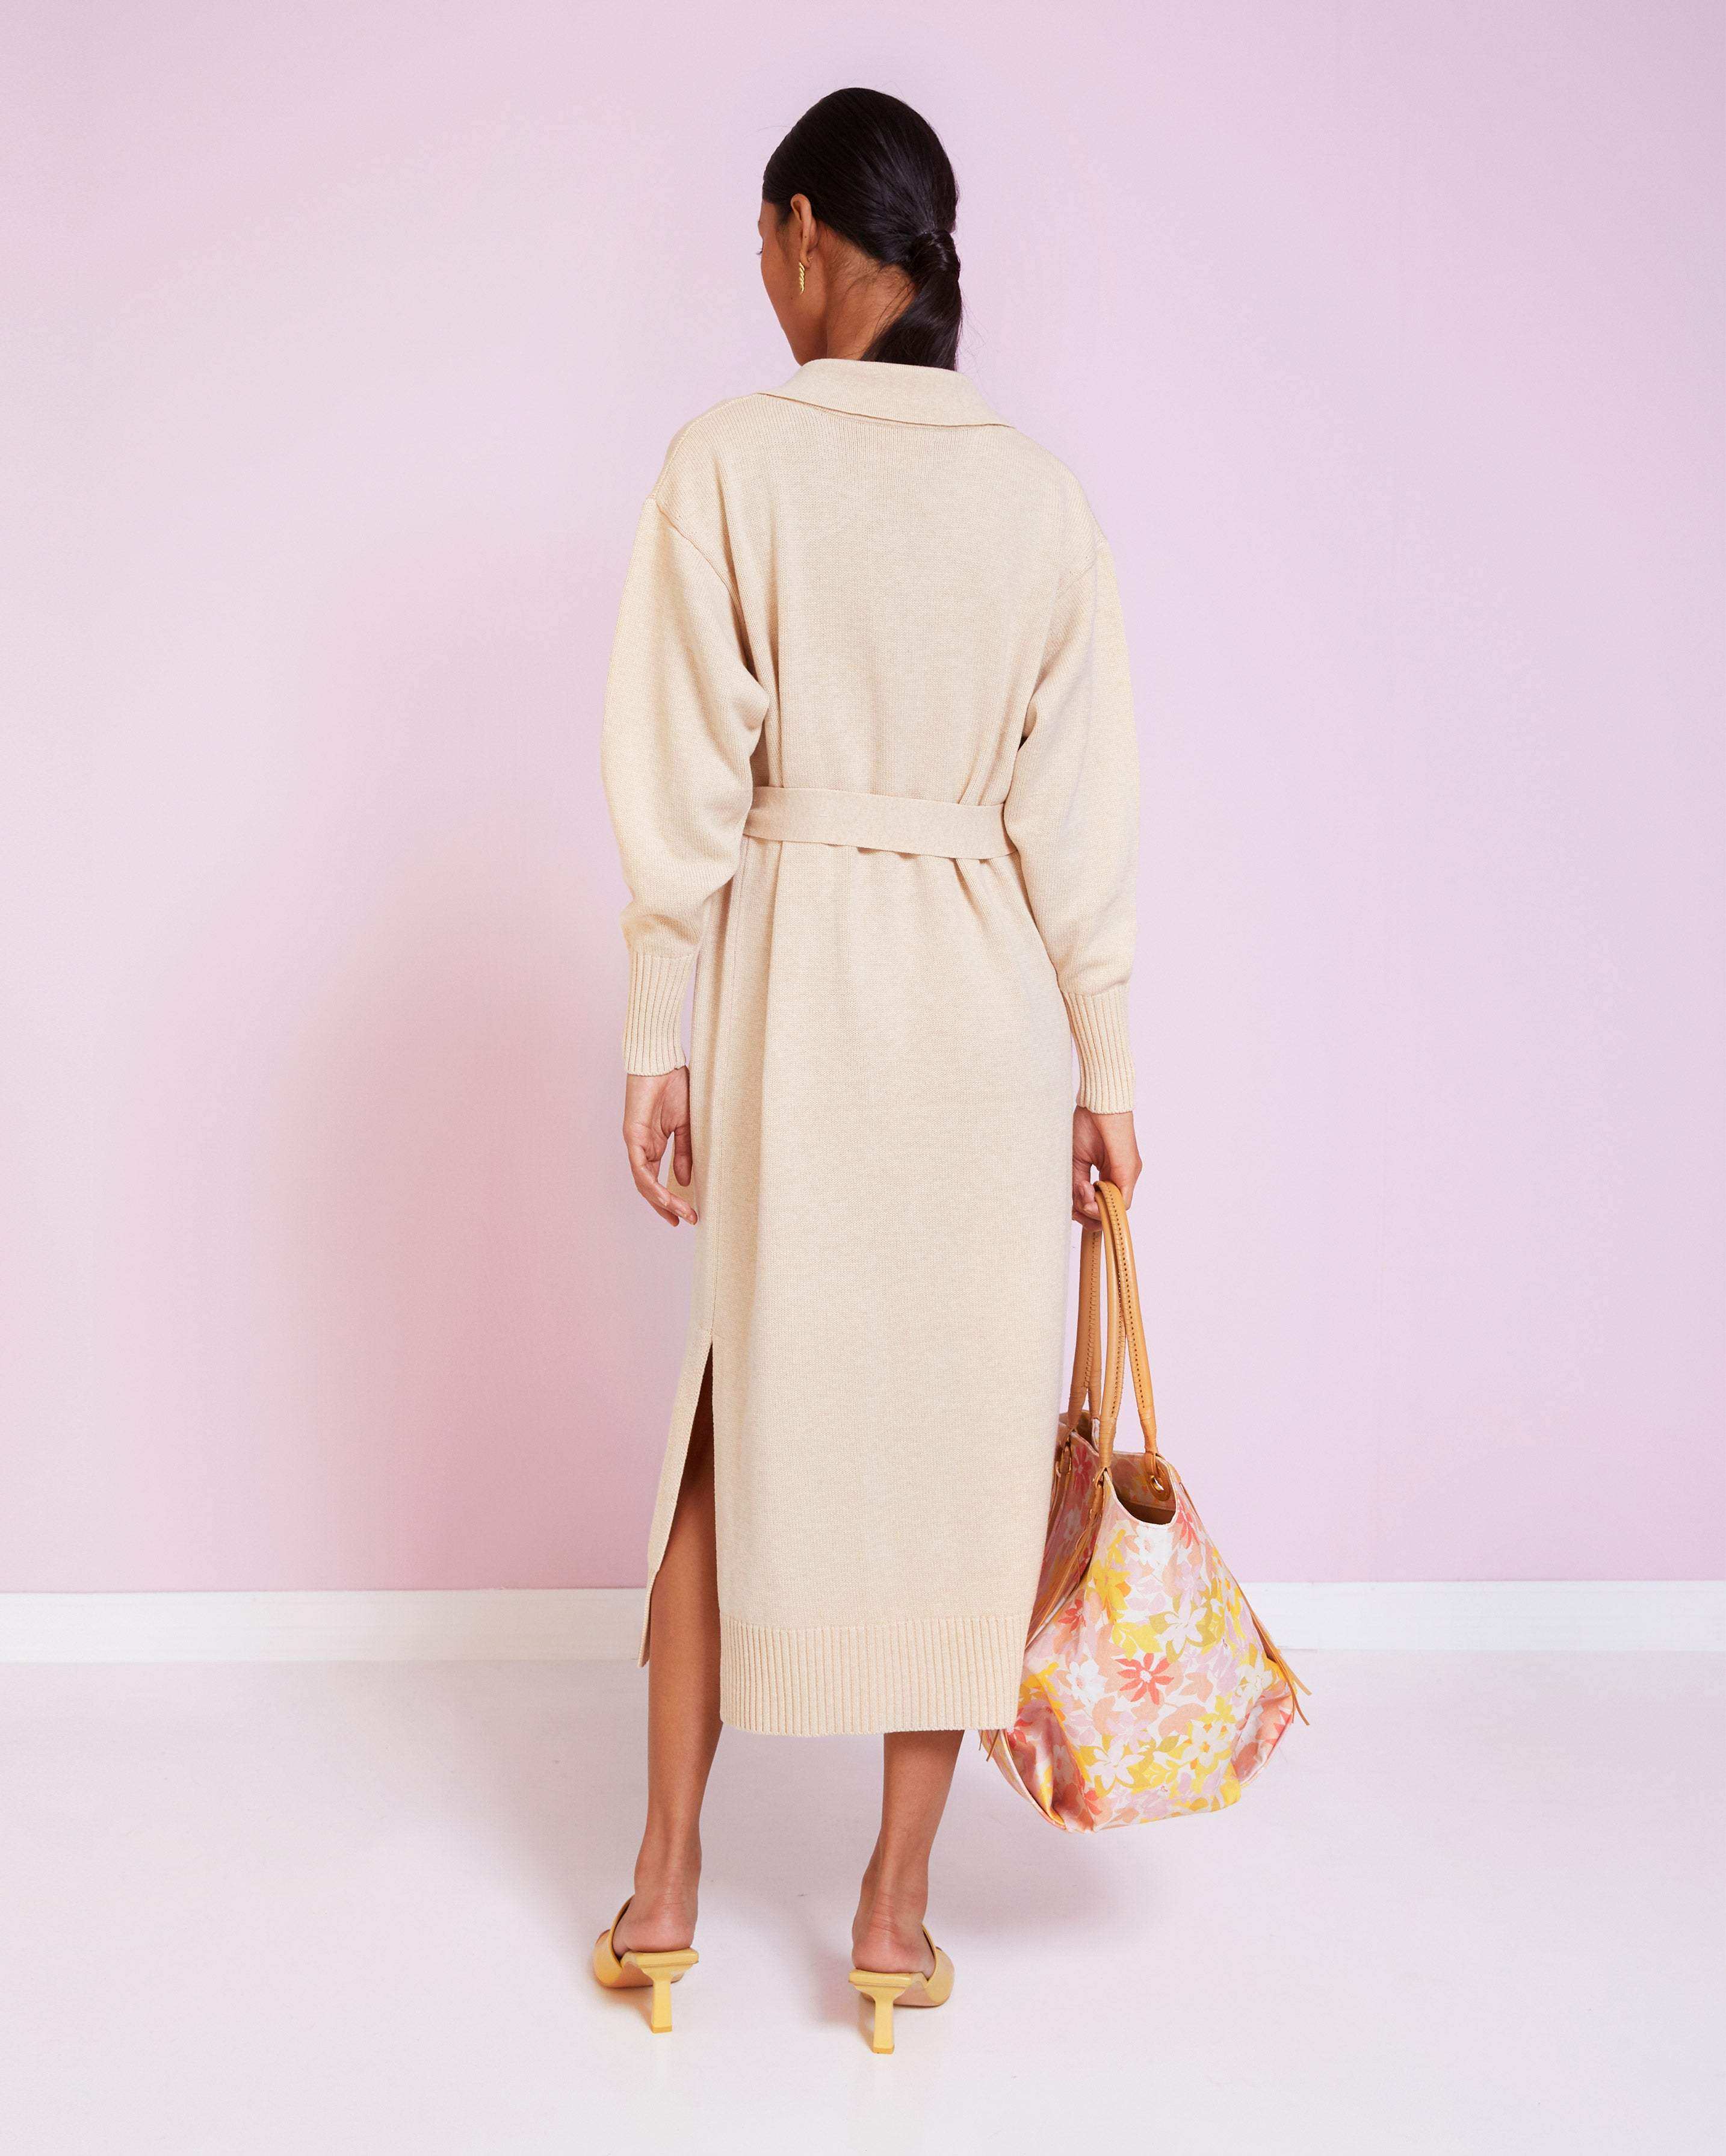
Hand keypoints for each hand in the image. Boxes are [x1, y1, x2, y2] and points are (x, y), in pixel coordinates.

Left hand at [624, 1069, 696, 1226]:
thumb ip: (683, 1154)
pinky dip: (650, 1184)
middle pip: (648, 1187)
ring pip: (643, 1182)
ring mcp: (635, 1143)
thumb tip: (683, 1181)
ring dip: (660, 1200)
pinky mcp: (632, 1135)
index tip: (687, 1215)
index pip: (657, 1180)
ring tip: (679, 1213)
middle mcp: (642, 1148)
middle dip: (665, 1207)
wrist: (663, 1063)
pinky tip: (664, 1196)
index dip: (669, 1200)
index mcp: (654, 1145)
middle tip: (683, 1221)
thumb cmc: (675, 1087)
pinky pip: (640, 1167)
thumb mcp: (685, 1127)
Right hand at [1071, 1107, 1140, 1224]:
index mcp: (1109, 1175)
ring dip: (1094, 1208)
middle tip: (1077, 1201)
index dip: (1087, 1213)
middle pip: (1110, 1212)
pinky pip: (1122, 1200)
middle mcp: (1122, 1177)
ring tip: (1081, 1189)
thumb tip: (1077, 1206)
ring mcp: (1128, 1175)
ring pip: (1115, 1210)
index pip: (1102, 1206)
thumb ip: (1078, 1185)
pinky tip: (1088, 1190)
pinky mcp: (1129, 1170)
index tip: (1074, 1207)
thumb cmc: (1087, 1125)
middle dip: (1090, 1215)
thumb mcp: (1077, 1162)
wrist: (1098, 1103)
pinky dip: (1102, 1203)